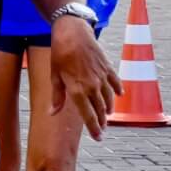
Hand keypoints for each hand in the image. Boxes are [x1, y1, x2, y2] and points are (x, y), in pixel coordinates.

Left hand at [48, 16, 121, 140]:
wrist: (73, 33)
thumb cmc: (60, 54)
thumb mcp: (55, 76)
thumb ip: (57, 96)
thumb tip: (52, 113)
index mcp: (78, 90)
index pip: (88, 115)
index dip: (94, 129)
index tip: (98, 138)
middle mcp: (93, 86)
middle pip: (100, 110)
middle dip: (102, 121)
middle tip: (102, 129)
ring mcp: (102, 77)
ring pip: (110, 98)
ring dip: (109, 108)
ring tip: (108, 115)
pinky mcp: (108, 68)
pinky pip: (116, 83)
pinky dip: (118, 90)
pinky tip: (119, 95)